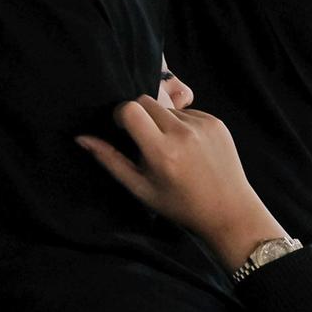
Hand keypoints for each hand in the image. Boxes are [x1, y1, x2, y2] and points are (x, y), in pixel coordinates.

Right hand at [76, 96, 285, 271]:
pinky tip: (190, 150)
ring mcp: (203, 126)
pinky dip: (182, 126)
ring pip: (168, 107)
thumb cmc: (180, 205)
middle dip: (139, 115)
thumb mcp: (141, 188)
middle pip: (147, 101)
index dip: (121, 115)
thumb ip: (110, 161)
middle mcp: (184, 134)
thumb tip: (82, 138)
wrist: (229, 210)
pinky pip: (188, 113)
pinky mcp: (217, 123)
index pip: (131, 109)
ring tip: (172, 150)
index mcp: (162, 151)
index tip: (123, 130)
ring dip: (162, 122)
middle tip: (144, 140)